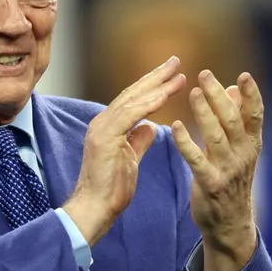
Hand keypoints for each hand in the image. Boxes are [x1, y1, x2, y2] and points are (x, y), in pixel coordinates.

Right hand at [63, 57, 186, 245]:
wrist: (94, 209)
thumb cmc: (111, 189)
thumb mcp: (130, 160)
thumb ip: (138, 141)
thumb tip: (150, 127)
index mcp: (109, 127)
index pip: (133, 100)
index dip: (153, 85)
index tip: (173, 74)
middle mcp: (103, 122)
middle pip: (132, 93)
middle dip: (156, 76)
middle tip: (176, 61)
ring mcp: (102, 128)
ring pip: (131, 99)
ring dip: (156, 85)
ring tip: (177, 73)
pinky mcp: (105, 137)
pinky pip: (129, 115)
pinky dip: (147, 103)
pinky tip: (165, 94)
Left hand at [170, 70, 262, 270]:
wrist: (230, 224)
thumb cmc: (232, 180)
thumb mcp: (240, 149)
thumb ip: (237, 119)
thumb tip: (234, 87)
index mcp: (252, 144)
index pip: (255, 115)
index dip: (251, 95)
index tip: (244, 75)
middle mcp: (244, 155)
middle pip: (233, 120)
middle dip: (219, 96)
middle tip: (205, 74)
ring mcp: (228, 171)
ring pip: (216, 136)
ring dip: (204, 113)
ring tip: (193, 93)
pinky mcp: (211, 185)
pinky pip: (197, 161)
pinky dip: (186, 143)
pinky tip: (175, 126)